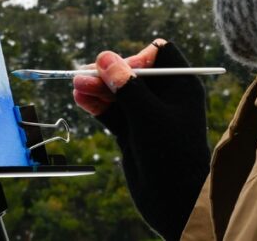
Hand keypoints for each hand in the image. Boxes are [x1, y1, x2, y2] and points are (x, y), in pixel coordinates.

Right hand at [74, 40, 209, 240]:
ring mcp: (147, 115)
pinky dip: (97, 105)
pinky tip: (81, 99)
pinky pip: (112, 112)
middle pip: (133, 73)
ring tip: (76, 86)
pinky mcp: (132, 132)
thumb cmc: (171, 154)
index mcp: (180, 87)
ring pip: (119, 93)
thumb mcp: (148, 117)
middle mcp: (164, 98)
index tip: (122, 70)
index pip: (160, 56)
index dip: (138, 58)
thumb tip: (105, 58)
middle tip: (83, 75)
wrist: (174, 201)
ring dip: (98, 88)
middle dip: (108, 73)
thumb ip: (126, 86)